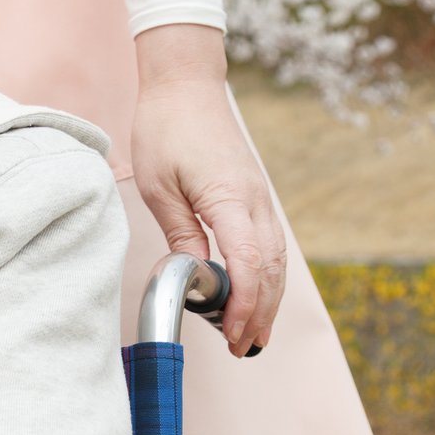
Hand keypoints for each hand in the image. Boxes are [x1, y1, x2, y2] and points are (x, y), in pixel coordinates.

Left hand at [131, 27, 285, 356]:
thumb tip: (191, 276)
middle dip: (258, 313)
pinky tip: (255, 296)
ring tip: (252, 337)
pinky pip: (269, 244)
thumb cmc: (166, 129)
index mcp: (230, 198)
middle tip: (242, 349)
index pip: (248, 262)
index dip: (243, 303)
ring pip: (276, 260)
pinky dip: (266, 276)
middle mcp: (255, 201)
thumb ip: (181, 233)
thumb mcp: (158, 186)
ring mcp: (260, 198)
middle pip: (270, 269)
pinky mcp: (255, 196)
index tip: (231, 333)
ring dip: (267, 299)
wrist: (185, 85)